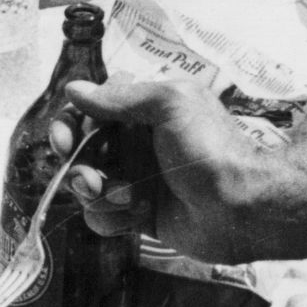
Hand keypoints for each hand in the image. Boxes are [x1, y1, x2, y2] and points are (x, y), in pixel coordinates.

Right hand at [50, 76, 282, 261]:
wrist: (240, 208)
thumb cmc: (210, 149)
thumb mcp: (169, 105)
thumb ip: (119, 97)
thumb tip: (74, 90)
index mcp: (146, 111)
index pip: (92, 109)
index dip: (72, 123)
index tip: (66, 140)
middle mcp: (137, 142)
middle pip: (82, 148)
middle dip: (77, 162)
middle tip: (87, 176)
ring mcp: (136, 178)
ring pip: (87, 183)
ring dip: (93, 191)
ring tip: (117, 195)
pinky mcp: (137, 213)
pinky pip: (102, 214)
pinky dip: (108, 216)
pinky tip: (128, 216)